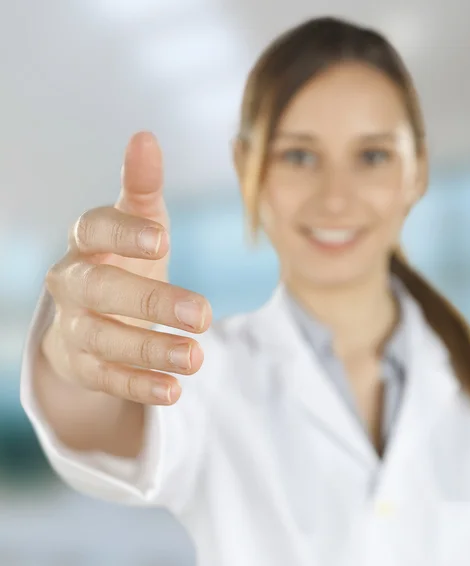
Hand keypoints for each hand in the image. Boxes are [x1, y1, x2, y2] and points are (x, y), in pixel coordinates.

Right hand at [42, 132, 210, 404]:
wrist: (96, 309)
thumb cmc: (125, 257)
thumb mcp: (137, 221)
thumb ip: (143, 186)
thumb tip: (145, 135)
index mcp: (87, 241)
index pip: (94, 229)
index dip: (123, 234)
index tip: (163, 241)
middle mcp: (72, 282)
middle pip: (101, 290)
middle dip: (150, 303)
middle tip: (203, 315)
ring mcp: (72, 326)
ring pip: (103, 339)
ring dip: (150, 350)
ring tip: (197, 358)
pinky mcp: (80, 363)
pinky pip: (106, 377)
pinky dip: (138, 386)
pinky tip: (173, 390)